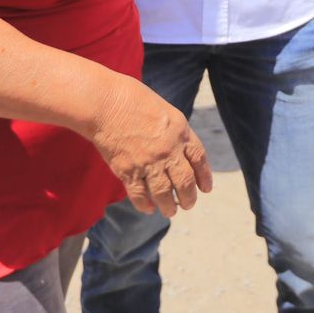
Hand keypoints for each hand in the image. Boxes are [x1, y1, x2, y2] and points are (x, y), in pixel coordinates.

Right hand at [89, 76, 212, 216]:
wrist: (107, 103)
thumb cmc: (135, 101)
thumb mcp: (166, 112)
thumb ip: (176, 133)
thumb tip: (182, 154)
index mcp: (180, 131)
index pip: (199, 159)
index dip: (204, 176)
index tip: (206, 188)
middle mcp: (168, 149)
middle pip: (185, 181)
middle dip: (188, 197)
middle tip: (188, 204)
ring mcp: (148, 162)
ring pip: (164, 193)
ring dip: (169, 206)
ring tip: (170, 211)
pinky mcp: (128, 170)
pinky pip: (139, 194)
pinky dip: (144, 204)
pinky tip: (148, 208)